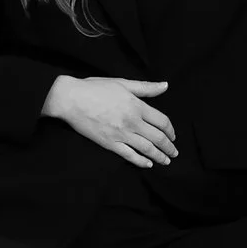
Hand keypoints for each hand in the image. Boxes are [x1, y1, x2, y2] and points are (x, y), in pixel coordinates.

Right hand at [42, 75, 176, 167]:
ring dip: (159, 156)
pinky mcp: (109, 144)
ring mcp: (121, 134)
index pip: (162, 121)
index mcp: (137, 106)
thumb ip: (146, 87)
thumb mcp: (123, 83)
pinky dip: (140, 161)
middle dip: (168, 147)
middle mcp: (132, 122)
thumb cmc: (96, 88)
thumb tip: (165, 86)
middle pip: (157, 137)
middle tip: (174, 153)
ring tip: (166, 161)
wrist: (71, 99)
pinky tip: (147, 164)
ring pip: (146, 148)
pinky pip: (129, 155)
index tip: (173, 136)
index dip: (170, 130)